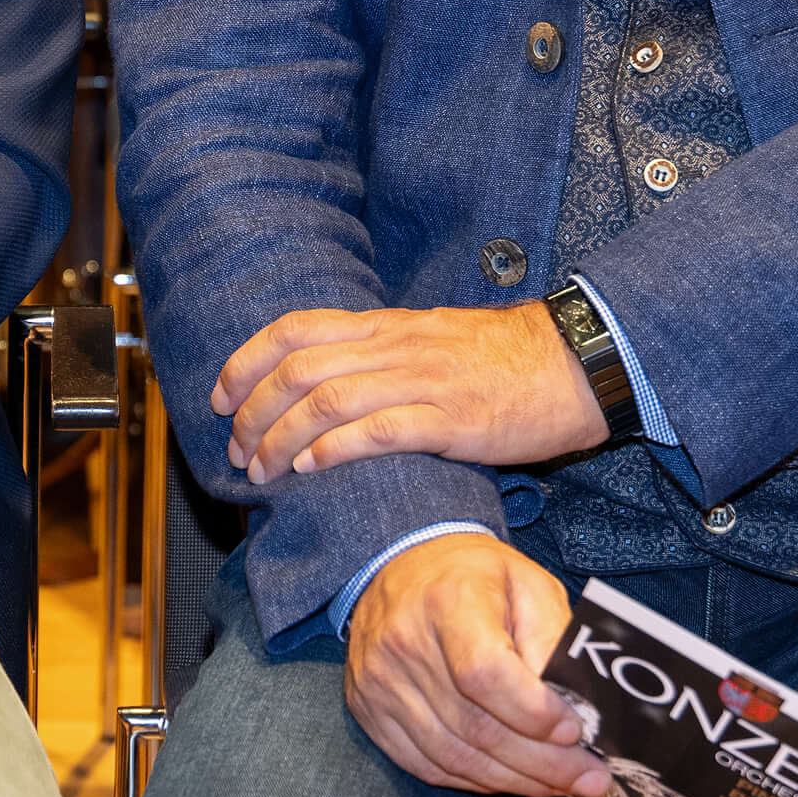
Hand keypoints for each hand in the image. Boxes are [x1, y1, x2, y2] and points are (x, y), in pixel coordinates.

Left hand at [213, 302, 606, 484]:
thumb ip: (382, 355)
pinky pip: (378, 430)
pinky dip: (334, 449)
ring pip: (327, 400)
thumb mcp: (433, 341)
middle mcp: (396, 348)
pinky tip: (311, 469)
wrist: (576, 364)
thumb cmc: (505, 361)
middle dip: (253, 410)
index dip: (247, 360)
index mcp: (387, 327)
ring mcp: (422, 382)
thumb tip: (328, 380)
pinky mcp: (451, 422)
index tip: (220, 395)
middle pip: (298, 368)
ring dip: (280, 437)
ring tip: (262, 469)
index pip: (296, 329)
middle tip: (236, 449)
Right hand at [344, 534, 610, 796]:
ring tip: (563, 785)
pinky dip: (478, 781)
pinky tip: (514, 778)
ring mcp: (381, 684)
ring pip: (455, 758)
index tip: (575, 731)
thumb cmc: (476, 577)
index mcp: (448, 601)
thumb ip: (552, 638)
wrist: (399, 566)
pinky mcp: (370, 713)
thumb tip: (577, 706)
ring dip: (516, 781)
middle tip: (591, 780)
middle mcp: (404, 644)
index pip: (484, 674)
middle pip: (476, 727)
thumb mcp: (529, 583)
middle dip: (542, 764)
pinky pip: (429, 766)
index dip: (532, 713)